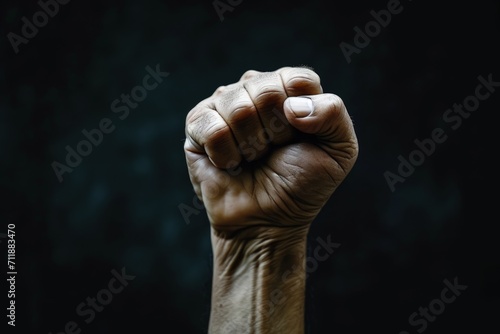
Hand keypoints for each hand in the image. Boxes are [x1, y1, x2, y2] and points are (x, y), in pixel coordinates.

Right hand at [184, 66, 357, 229]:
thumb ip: (333, 114)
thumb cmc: (301, 185)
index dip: (301, 115)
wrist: (266, 221)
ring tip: (252, 158)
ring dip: (251, 146)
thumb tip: (292, 105)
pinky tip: (230, 163)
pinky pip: (212, 127)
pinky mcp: (197, 124)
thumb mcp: (338, 152)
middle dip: (275, 133)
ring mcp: (225, 104)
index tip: (298, 139)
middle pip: (267, 91)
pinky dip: (226, 155)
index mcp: (291, 90)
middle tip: (273, 152)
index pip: (298, 79)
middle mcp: (256, 89)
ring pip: (238, 108)